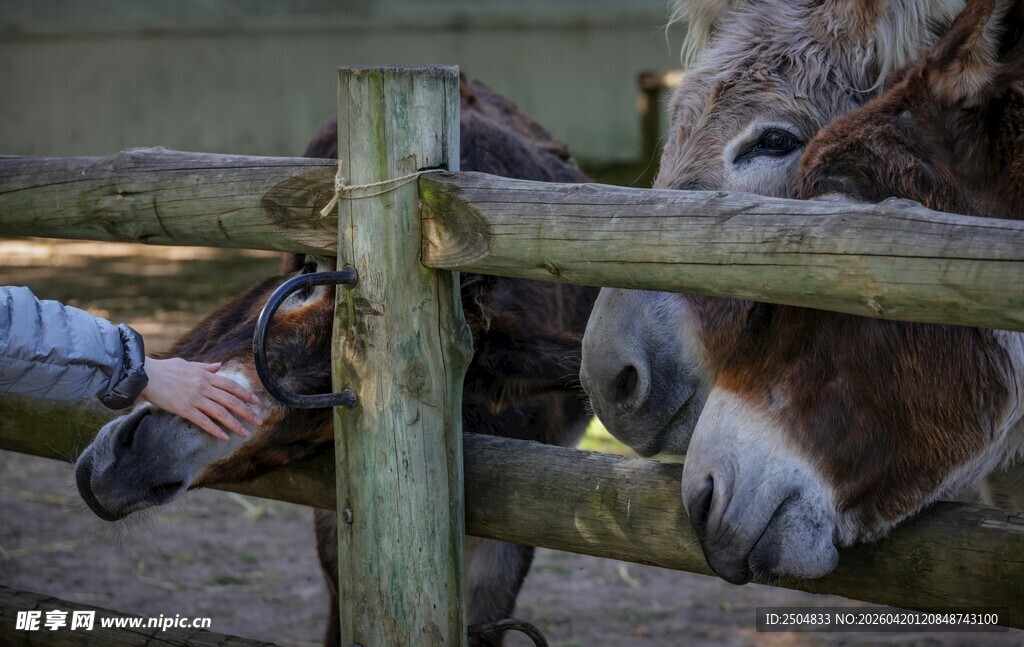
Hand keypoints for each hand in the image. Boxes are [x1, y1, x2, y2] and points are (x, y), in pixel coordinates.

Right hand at [140, 357, 260, 439]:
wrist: (144, 374)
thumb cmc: (164, 368)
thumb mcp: (188, 364)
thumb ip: (205, 366)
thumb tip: (219, 365)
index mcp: (205, 375)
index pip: (231, 385)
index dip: (245, 394)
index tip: (256, 402)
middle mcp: (204, 387)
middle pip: (231, 400)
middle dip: (246, 411)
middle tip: (258, 421)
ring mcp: (195, 398)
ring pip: (220, 412)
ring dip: (235, 424)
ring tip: (245, 433)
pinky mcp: (184, 408)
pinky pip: (203, 421)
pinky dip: (215, 429)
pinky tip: (224, 437)